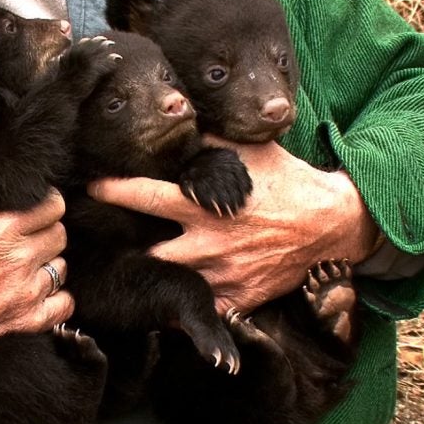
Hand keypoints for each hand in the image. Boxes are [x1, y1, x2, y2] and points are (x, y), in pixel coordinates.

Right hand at [0, 157, 72, 391]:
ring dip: (48, 264)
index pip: (50, 206)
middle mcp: (20, 259)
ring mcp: (26, 292)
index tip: (37, 206)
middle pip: (59, 235)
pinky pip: (63, 305)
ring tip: (30, 264)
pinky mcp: (26, 321)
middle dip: (47, 232)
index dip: (46, 203)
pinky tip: (41, 293)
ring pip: (61, 268)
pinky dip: (56, 299)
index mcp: (0, 230)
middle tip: (31, 235)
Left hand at [88, 139, 379, 314]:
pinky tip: (176, 293)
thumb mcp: (249, 151)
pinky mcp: (240, 297)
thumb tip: (178, 120)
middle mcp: (209, 243)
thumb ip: (210, 141)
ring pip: (174, 281)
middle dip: (129, 248)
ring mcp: (225, 274)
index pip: (146, 196)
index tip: (92, 187)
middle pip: (150, 252)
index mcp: (205, 205)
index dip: (114, 191)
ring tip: (136, 268)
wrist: (331, 221)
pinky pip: (205, 304)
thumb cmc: (286, 181)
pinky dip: (190, 299)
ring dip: (159, 273)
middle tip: (107, 243)